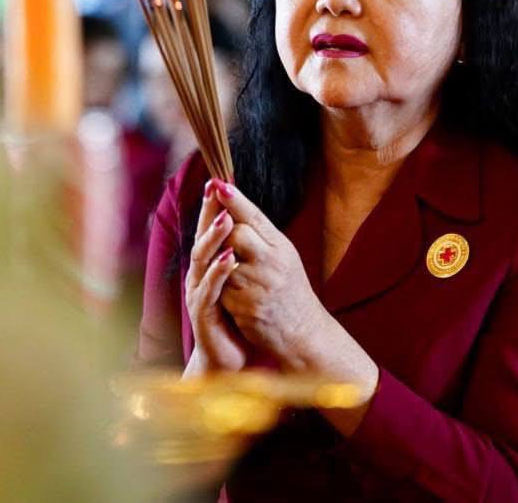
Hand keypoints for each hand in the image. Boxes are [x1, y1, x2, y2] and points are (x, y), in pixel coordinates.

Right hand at [183, 181, 247, 375]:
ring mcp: (198, 292)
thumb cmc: (232, 320)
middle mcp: (199, 275)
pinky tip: (229, 257)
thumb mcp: (237, 284)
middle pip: (201, 236)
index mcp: (208, 266)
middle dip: (208, 212)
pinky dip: (219, 271)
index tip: (220, 179)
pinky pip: (211, 288)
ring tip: (224, 218)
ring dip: (212, 238)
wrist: (226, 360)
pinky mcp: (203, 313)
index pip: (210, 229)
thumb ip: (236, 257)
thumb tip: (243, 226)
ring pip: (202, 259)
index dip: (214, 205)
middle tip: (216, 187)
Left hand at [211, 180, 325, 366]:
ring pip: (224, 261)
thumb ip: (261, 236)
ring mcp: (260, 285)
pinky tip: (226, 291)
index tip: (217, 183)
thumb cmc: (289, 291)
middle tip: (213, 231)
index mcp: (281, 247)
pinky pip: (221, 288)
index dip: (234, 199)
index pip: (255, 216)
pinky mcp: (247, 306)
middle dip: (221, 232)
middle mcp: (272, 262)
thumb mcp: (283, 258)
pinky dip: (220, 287)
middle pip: (236, 233)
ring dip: (217, 262)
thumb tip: (233, 205)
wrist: (303, 334)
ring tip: (220, 265)